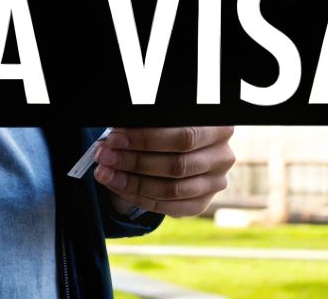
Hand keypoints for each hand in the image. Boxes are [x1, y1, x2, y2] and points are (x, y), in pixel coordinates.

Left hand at [93, 126, 234, 216]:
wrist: (179, 148)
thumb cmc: (167, 128)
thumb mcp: (161, 120)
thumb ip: (144, 125)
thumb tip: (116, 137)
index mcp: (219, 128)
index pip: (183, 136)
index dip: (146, 139)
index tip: (114, 139)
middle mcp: (223, 156)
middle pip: (177, 165)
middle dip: (134, 162)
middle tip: (104, 158)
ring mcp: (216, 182)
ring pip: (172, 190)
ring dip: (132, 183)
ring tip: (105, 173)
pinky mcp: (203, 202)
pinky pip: (170, 207)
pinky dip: (139, 198)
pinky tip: (118, 187)